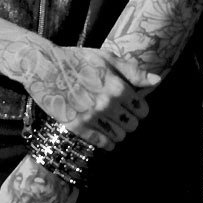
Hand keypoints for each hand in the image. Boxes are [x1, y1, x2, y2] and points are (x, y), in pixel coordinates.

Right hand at [21, 44, 158, 150]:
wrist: (45, 67)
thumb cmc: (77, 60)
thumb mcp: (107, 59)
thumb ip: (134, 72)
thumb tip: (158, 80)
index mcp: (117, 87)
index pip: (142, 109)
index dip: (138, 107)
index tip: (131, 104)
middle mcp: (106, 104)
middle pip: (132, 124)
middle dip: (129, 119)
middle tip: (120, 113)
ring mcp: (92, 117)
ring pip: (119, 136)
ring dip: (118, 131)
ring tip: (110, 122)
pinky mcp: (77, 127)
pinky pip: (102, 143)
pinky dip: (106, 141)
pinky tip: (104, 134)